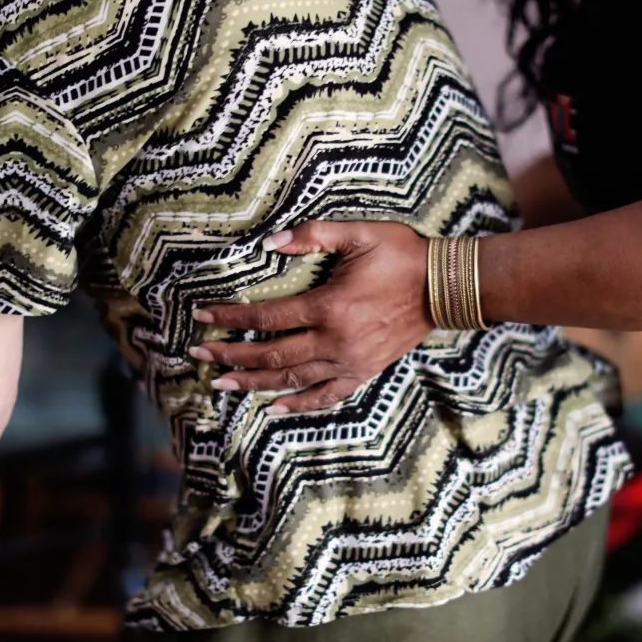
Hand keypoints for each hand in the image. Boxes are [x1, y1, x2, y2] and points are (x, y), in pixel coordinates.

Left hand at [191, 221, 432, 413]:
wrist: (443, 287)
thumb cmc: (402, 256)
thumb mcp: (359, 234)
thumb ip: (313, 234)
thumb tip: (271, 242)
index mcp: (328, 307)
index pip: (266, 317)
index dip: (230, 317)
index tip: (202, 316)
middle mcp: (334, 341)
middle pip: (271, 354)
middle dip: (230, 356)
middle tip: (198, 356)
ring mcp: (349, 361)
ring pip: (291, 379)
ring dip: (253, 383)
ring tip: (222, 384)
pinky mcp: (363, 372)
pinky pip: (326, 395)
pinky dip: (298, 403)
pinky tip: (274, 407)